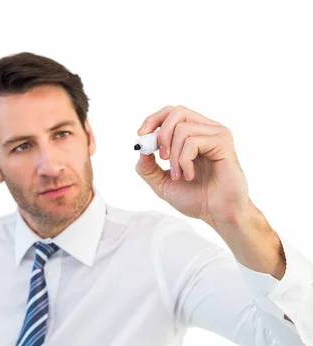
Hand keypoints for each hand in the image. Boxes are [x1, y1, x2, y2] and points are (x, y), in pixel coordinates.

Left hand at [135, 105, 251, 227]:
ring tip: (179, 176)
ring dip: (174, 156)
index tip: (142, 137)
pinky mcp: (223, 142)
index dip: (153, 120)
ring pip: (183, 129)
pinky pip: (193, 142)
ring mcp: (216, 134)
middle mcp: (206, 130)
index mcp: (194, 135)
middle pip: (177, 112)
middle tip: (161, 158)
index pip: (171, 113)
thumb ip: (148, 168)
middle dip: (162, 135)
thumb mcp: (163, 184)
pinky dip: (185, 161)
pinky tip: (190, 176)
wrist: (218, 214)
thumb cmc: (197, 199)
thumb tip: (140, 148)